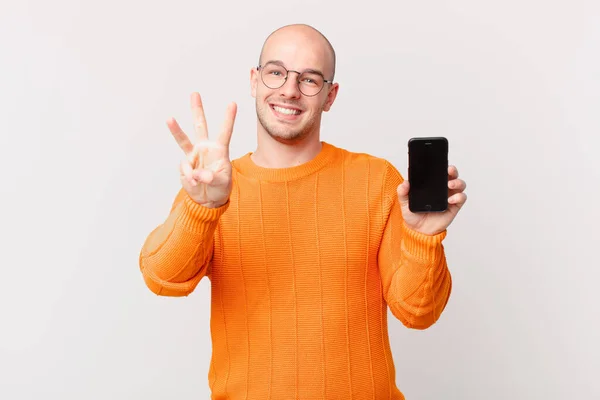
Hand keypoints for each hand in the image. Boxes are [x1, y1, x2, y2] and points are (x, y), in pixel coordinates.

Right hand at [167, 92, 236, 207]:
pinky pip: (185, 169)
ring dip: (176, 129)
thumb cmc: (220, 189)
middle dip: (197, 110)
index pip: (225, 132)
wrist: (207, 200)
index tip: (233, 103)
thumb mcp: (222, 183)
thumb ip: (212, 177)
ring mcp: (193, 156)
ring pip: (183, 139)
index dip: (229, 118)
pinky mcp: (185, 166)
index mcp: (219, 150)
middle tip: (195, 93)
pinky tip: (196, 183)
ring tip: (169, 119)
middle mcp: (205, 148)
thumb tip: (198, 174)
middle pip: (200, 126)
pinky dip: (190, 177)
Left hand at [397, 165, 466, 234]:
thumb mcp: (404, 202)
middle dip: (453, 170)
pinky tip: (450, 200)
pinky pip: (462, 198)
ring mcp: (450, 196)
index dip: (442, 165)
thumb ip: (403, 192)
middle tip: (448, 171)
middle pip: (453, 174)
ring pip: (460, 184)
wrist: (419, 231)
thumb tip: (405, 183)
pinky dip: (459, 197)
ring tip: (449, 185)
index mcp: (432, 184)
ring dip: (457, 182)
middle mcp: (442, 188)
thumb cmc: (413, 215)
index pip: (439, 171)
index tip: (440, 163)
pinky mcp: (454, 206)